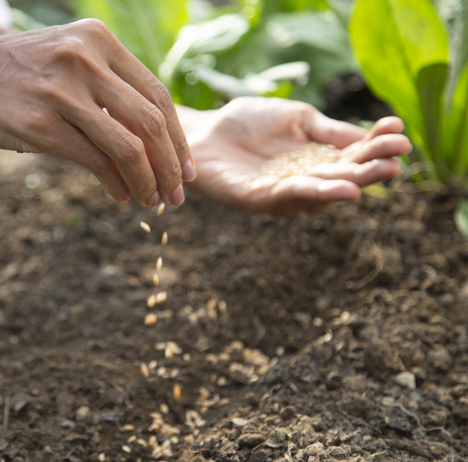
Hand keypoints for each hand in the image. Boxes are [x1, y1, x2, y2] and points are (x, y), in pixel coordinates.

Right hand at [0, 19, 194, 206]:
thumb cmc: (16, 76)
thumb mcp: (66, 59)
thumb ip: (107, 84)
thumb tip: (152, 135)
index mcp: (97, 39)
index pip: (157, 93)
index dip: (177, 136)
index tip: (185, 167)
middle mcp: (84, 59)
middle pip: (151, 121)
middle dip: (171, 165)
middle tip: (178, 193)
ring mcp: (63, 92)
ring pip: (129, 146)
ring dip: (148, 181)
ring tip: (153, 201)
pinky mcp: (42, 125)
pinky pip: (96, 161)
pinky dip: (116, 184)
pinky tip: (122, 197)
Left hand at [177, 97, 411, 217]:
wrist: (203, 130)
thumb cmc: (248, 122)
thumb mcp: (297, 119)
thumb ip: (328, 130)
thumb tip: (369, 136)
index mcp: (317, 160)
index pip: (353, 156)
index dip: (376, 146)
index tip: (399, 131)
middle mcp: (304, 182)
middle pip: (342, 179)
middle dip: (370, 169)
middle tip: (396, 161)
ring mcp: (281, 194)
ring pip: (318, 193)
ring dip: (346, 184)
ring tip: (372, 177)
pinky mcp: (255, 200)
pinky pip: (286, 197)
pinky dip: (313, 192)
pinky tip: (338, 188)